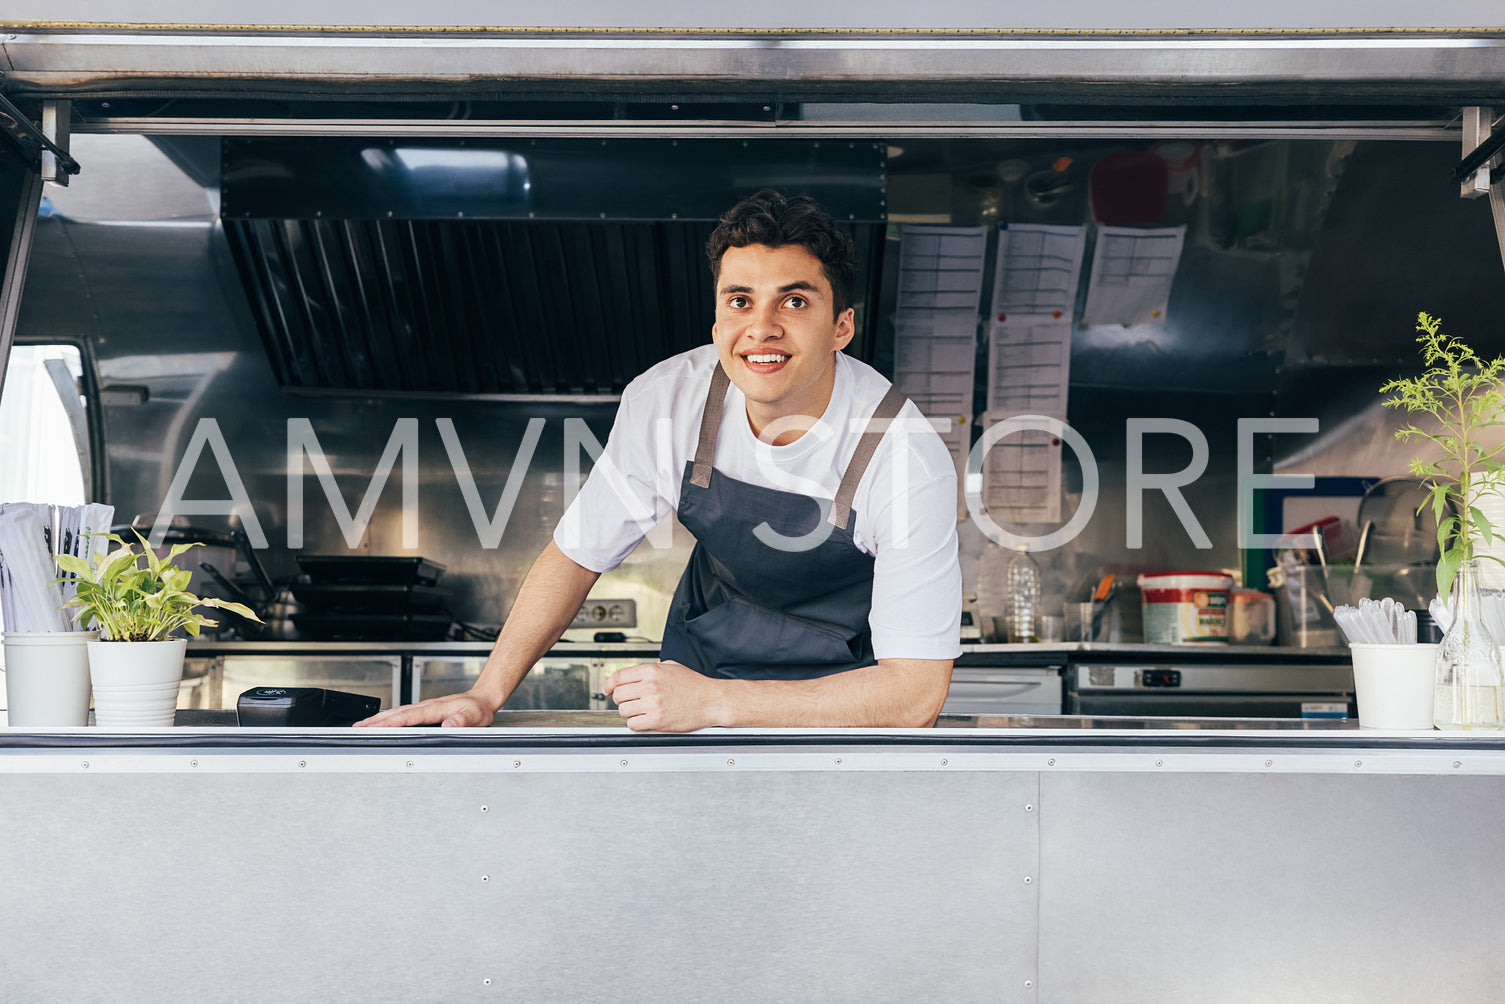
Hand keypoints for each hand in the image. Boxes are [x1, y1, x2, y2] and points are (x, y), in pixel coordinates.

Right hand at [353, 689, 497, 727]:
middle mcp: (427, 706)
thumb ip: (462, 721)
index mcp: (435, 708)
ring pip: (397, 712)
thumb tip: (448, 724)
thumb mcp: (475, 716)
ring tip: (362, 725)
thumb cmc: (479, 708)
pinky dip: (389, 718)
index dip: (389, 722)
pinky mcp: (426, 710)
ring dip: (379, 718)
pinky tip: (383, 722)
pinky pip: (403, 714)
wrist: (483, 698)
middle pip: (396, 713)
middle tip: (356, 727)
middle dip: (375, 720)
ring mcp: (425, 708)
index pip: (407, 716)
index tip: (373, 726)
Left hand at [603, 660, 726, 731]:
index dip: (609, 684)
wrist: (711, 700)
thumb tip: (632, 675)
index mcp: (652, 671)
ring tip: (641, 711)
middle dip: (622, 699)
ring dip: (630, 712)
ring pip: (624, 711)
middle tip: (631, 701)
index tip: (606, 690)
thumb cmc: (695, 685)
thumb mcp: (671, 667)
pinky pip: (633, 725)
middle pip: (619, 695)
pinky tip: (645, 720)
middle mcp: (650, 686)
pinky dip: (636, 724)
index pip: (619, 677)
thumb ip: (651, 670)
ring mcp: (653, 704)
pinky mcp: (657, 720)